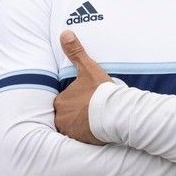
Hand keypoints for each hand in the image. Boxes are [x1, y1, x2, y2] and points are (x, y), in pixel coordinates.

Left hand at [53, 30, 110, 144]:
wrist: (115, 112)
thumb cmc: (101, 91)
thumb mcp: (88, 69)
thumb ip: (76, 52)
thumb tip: (65, 34)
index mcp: (61, 101)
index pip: (63, 102)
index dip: (74, 102)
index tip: (85, 102)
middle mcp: (61, 117)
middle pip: (65, 116)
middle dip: (75, 115)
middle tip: (90, 112)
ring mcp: (69, 131)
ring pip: (71, 128)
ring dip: (79, 126)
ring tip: (93, 123)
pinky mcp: (79, 141)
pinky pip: (79, 139)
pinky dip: (85, 136)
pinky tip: (95, 133)